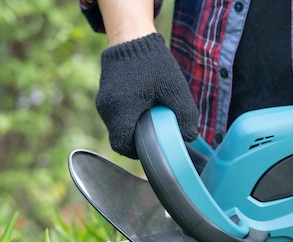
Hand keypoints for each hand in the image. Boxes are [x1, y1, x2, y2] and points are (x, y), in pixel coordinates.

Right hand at [96, 33, 198, 158]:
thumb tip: (190, 137)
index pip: (122, 145)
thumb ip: (185, 115)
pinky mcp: (103, 99)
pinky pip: (115, 117)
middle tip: (155, 131)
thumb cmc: (153, 64)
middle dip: (137, 139)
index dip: (137, 152)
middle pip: (120, 138)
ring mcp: (103, 104)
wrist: (132, 39)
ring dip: (133, 127)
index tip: (151, 147)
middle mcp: (107, 110)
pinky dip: (127, 117)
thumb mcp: (175, 88)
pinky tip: (141, 105)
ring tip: (149, 114)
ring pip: (117, 128)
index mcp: (121, 109)